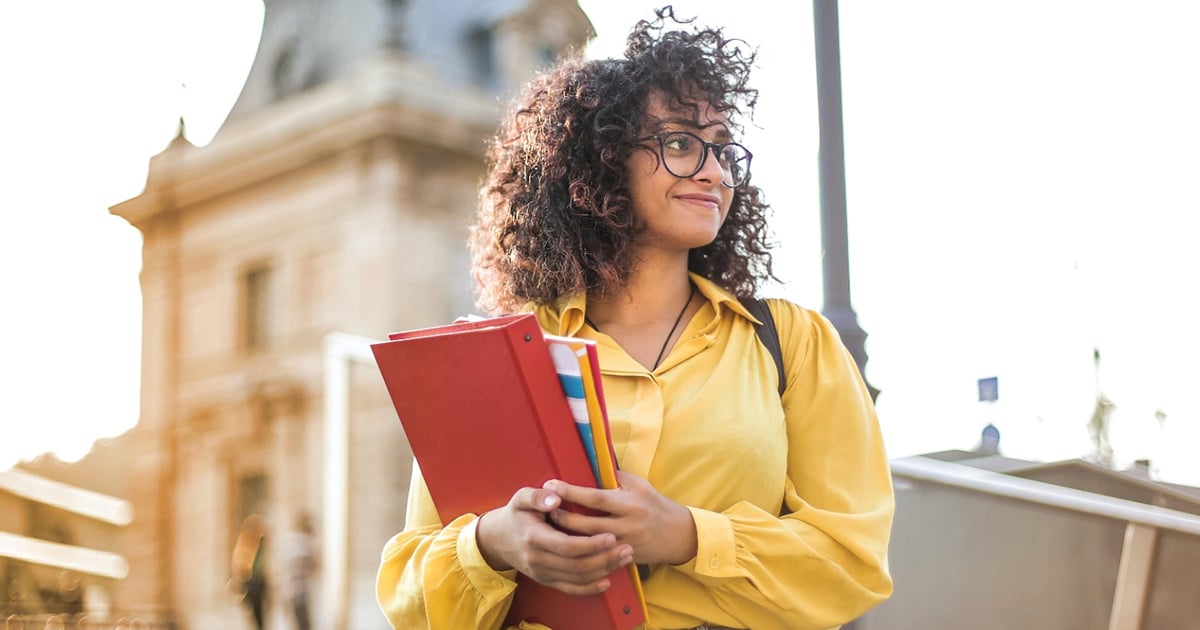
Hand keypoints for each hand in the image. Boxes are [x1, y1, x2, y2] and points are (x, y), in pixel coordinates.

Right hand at [475, 486, 634, 594]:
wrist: (498, 539)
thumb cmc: (516, 514)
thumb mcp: (521, 498)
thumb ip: (538, 496)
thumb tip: (555, 497)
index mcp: (534, 537)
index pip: (567, 546)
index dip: (591, 544)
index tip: (611, 536)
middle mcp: (537, 559)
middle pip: (576, 565)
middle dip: (604, 558)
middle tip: (627, 548)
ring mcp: (542, 573)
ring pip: (577, 578)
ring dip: (603, 570)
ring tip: (624, 559)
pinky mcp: (546, 580)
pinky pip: (570, 589)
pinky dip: (590, 588)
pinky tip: (607, 580)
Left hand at [545, 471, 697, 565]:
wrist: (678, 535)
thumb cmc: (656, 505)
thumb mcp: (640, 485)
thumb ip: (616, 477)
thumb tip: (591, 465)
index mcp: (629, 503)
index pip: (595, 497)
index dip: (571, 492)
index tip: (552, 485)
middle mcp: (627, 524)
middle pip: (587, 524)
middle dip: (563, 516)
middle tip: (544, 508)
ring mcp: (624, 544)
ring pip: (589, 543)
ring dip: (567, 535)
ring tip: (550, 526)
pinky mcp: (623, 558)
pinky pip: (597, 556)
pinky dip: (580, 550)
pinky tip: (566, 545)